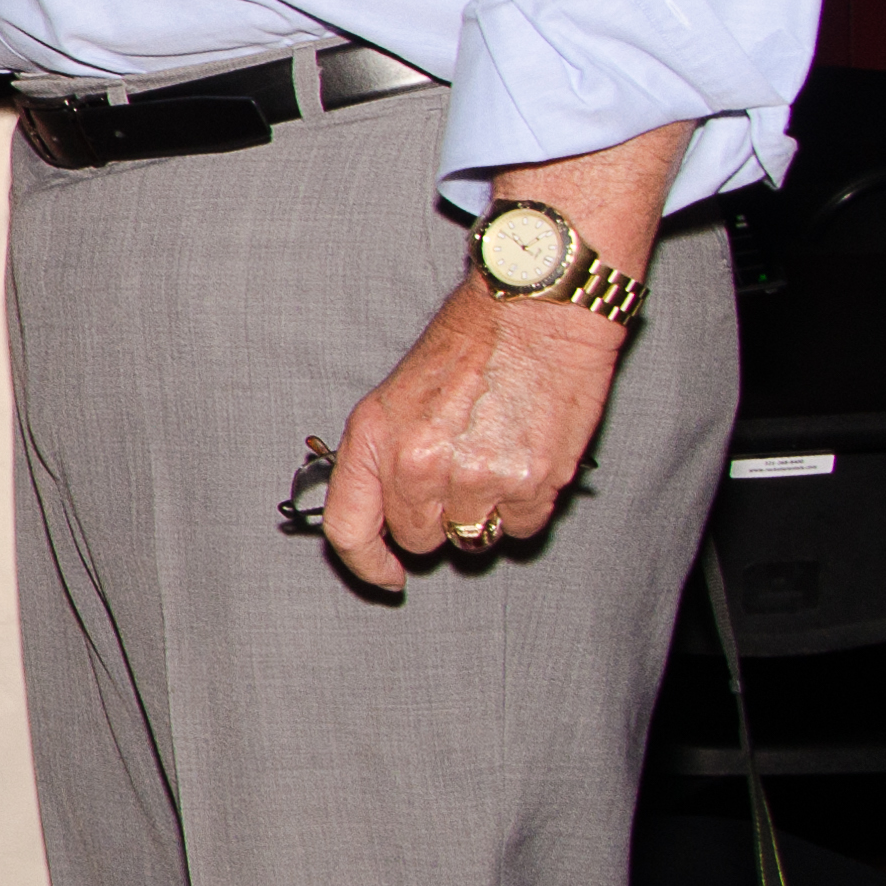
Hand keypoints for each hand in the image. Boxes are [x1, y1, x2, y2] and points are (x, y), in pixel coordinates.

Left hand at [321, 280, 627, 586]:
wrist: (536, 310)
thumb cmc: (470, 343)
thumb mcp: (397, 395)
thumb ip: (383, 457)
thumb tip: (382, 515)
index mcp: (374, 438)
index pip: (349, 528)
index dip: (366, 563)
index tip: (387, 575)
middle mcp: (419, 464)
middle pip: (418, 538)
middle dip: (434, 518)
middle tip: (457, 472)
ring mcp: (477, 478)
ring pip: (472, 538)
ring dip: (482, 513)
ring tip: (494, 456)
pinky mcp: (533, 483)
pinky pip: (521, 528)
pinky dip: (523, 507)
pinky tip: (525, 459)